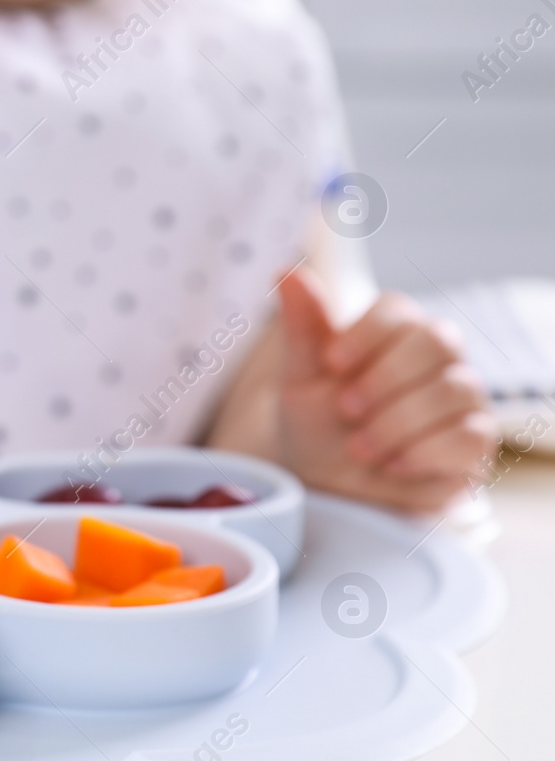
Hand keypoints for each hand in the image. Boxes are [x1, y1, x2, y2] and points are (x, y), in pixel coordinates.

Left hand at [275, 268, 495, 512]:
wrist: (331, 487)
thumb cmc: (317, 423)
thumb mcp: (300, 380)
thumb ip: (302, 328)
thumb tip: (285, 273)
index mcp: (394, 333)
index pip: (399, 310)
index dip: (367, 334)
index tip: (332, 363)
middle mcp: (437, 358)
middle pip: (438, 339)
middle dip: (386, 377)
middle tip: (346, 409)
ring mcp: (462, 398)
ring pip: (455, 388)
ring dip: (398, 422)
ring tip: (359, 448)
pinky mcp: (475, 443)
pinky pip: (471, 435)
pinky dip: (425, 452)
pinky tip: (392, 465)